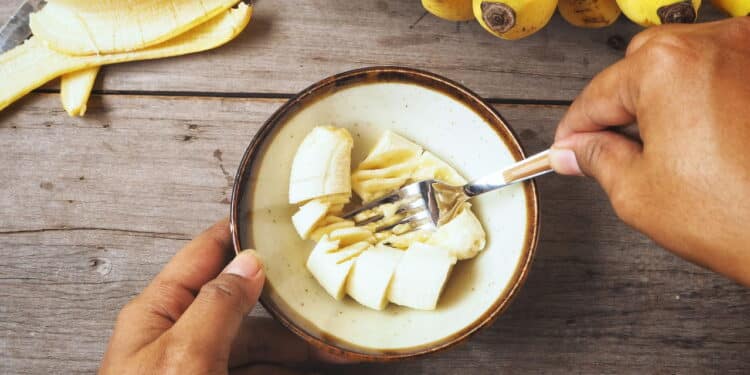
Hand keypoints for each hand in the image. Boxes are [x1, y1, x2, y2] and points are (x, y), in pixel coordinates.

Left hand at [100, 219, 335, 373]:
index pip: (203, 254)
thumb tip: (247, 262)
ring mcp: (200, 367)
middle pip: (240, 301)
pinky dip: (286, 368)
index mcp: (158, 313)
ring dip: (295, 342)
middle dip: (284, 300)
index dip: (238, 231)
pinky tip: (315, 366)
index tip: (276, 215)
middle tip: (324, 288)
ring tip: (334, 343)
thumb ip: (217, 304)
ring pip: (256, 342)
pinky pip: (260, 372)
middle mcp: (179, 335)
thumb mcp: (184, 356)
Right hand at [549, 18, 749, 285]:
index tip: (568, 146)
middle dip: (618, 108)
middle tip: (606, 149)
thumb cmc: (738, 215)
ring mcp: (749, 54)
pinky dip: (700, 94)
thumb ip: (595, 159)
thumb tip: (574, 151)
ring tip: (657, 145)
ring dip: (659, 97)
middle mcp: (712, 45)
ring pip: (680, 63)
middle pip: (638, 67)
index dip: (574, 129)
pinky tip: (696, 133)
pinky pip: (720, 70)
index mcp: (666, 67)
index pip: (597, 95)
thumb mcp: (636, 192)